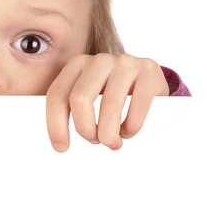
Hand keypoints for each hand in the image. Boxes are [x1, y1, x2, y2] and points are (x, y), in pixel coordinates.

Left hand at [45, 53, 168, 151]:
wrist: (151, 80)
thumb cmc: (114, 94)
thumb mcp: (90, 94)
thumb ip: (72, 107)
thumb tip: (57, 141)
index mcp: (77, 64)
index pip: (57, 94)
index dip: (55, 124)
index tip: (61, 147)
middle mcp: (99, 60)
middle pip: (79, 99)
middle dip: (85, 128)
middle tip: (94, 141)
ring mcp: (125, 62)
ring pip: (109, 105)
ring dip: (109, 133)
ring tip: (112, 142)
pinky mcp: (149, 70)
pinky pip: (137, 105)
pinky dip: (131, 126)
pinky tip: (129, 132)